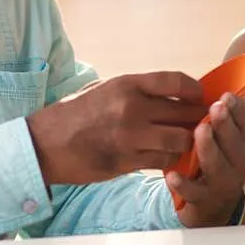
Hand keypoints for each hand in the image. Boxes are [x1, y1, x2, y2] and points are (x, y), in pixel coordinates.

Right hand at [26, 72, 206, 185]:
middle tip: (199, 122)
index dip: (195, 90)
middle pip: (184, 113)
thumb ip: (136, 90)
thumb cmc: (75, 113)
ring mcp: (130, 137)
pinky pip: (162, 161)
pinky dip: (169, 160)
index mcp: (127, 85)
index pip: (176, 82)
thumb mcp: (105, 88)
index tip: (199, 96)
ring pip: (179, 140)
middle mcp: (132, 108)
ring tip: (184, 142)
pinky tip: (166, 157)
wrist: (45, 144)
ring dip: (186, 143)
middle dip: (196, 118)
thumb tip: (170, 93)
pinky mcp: (127, 162)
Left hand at [166, 92, 244, 227]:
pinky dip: (184, 184)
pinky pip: (194, 192)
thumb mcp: (222, 142)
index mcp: (240, 144)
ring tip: (199, 131)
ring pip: (217, 166)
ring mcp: (221, 183)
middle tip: (215, 108)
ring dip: (209, 148)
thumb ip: (218, 118)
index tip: (227, 95)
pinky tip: (172, 175)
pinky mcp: (203, 200)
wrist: (213, 209)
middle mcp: (236, 163)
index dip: (238, 110)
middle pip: (235, 144)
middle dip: (225, 125)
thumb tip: (208, 84)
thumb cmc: (214, 163)